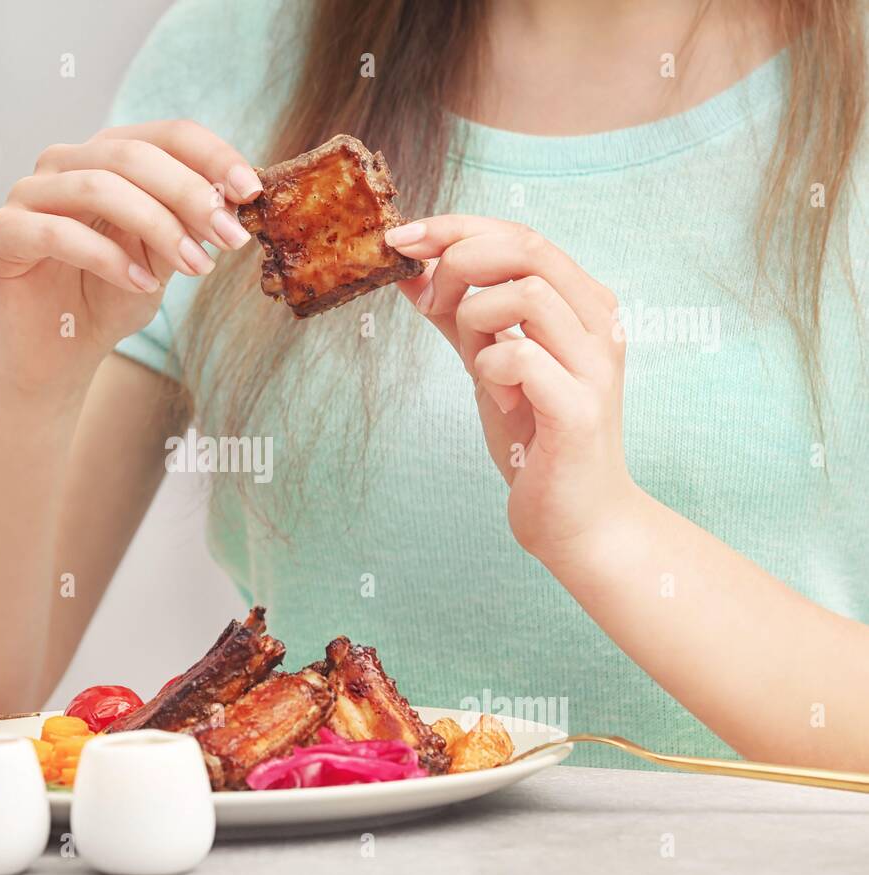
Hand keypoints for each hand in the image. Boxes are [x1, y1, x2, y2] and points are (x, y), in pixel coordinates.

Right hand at [0, 120, 261, 394]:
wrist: (55, 355)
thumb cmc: (109, 300)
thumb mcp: (163, 260)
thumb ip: (187, 226)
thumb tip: (233, 200)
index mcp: (107, 155)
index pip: (166, 134)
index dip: (213, 156)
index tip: (251, 192)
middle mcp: (64, 162)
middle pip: (133, 156)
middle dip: (190, 196)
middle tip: (229, 238)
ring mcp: (28, 193)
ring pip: (99, 188)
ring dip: (158, 227)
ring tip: (194, 268)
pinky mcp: (1, 232)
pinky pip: (59, 232)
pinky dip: (109, 258)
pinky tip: (142, 285)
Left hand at [386, 215, 640, 563]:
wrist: (577, 521)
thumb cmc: (536, 441)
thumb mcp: (488, 364)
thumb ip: (456, 317)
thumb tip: (411, 269)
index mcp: (582, 304)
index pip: (520, 234)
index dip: (455, 227)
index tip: (401, 236)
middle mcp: (599, 324)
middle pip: (526, 247)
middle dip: (458, 261)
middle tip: (429, 303)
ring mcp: (595, 364)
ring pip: (524, 293)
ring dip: (476, 321)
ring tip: (477, 364)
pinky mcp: (579, 409)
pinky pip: (519, 356)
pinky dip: (489, 369)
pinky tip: (500, 401)